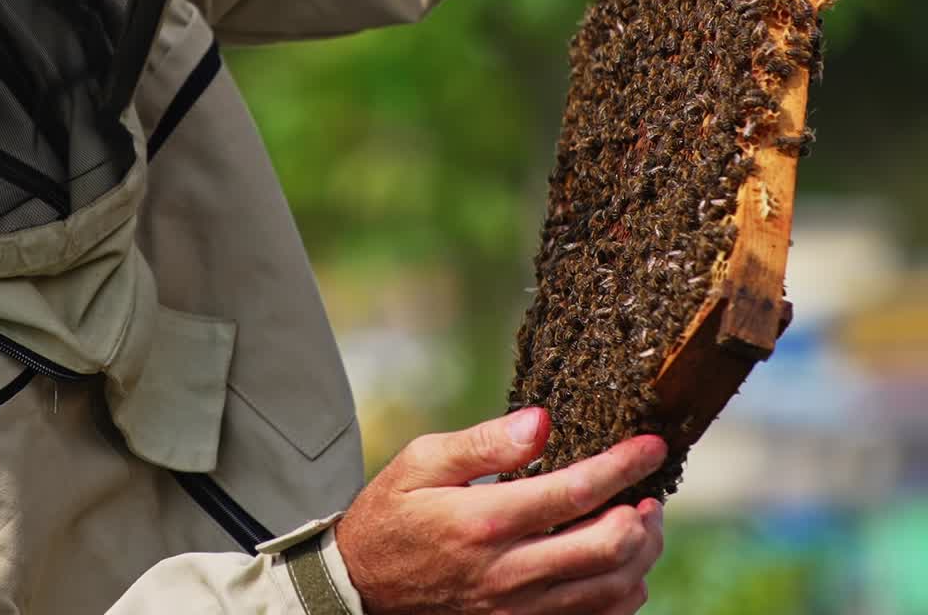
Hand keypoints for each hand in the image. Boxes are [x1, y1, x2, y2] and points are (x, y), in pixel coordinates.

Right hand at [334, 408, 665, 614]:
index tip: (651, 444)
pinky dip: (624, 592)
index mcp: (485, 519)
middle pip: (608, 548)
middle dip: (644, 513)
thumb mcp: (423, 460)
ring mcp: (519, 610)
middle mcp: (509, 572)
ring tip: (643, 520)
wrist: (364, 585)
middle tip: (650, 488)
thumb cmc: (394, 511)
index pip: (575, 491)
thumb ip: (485, 441)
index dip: (623, 465)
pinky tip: (622, 564)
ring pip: (613, 590)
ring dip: (642, 553)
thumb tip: (542, 420)